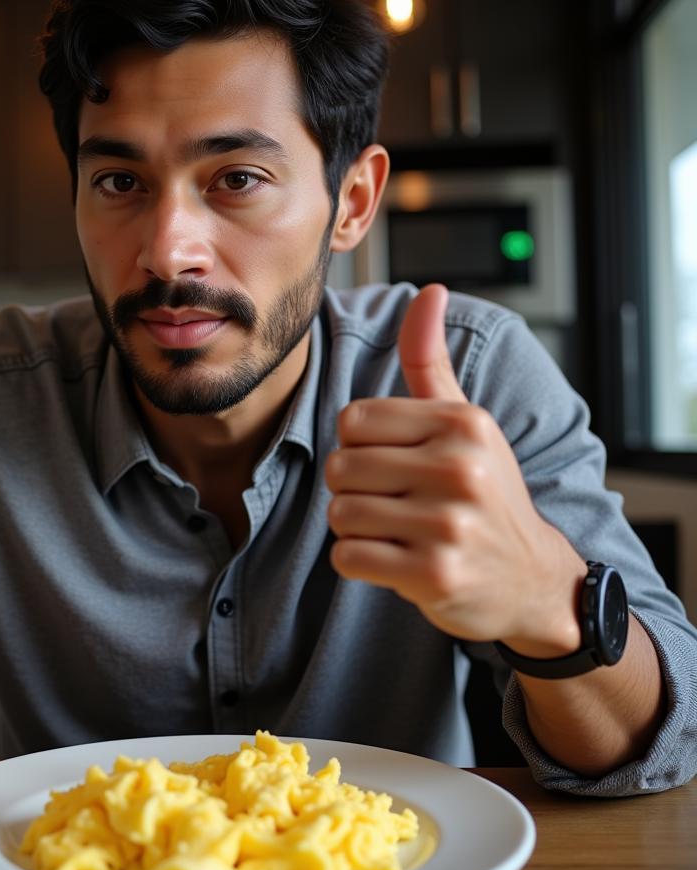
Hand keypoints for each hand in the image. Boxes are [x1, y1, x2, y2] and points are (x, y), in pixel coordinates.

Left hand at [326, 285, 585, 652]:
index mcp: (461, 423)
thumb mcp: (465, 422)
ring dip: (356, 528)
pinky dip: (359, 562)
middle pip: (340, 468)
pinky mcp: (435, 575)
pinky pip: (347, 557)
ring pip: (340, 513)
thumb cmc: (485, 491)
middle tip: (395, 504)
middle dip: (355, 490)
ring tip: (397, 531)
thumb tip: (428, 291)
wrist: (529, 577)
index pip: (351, 421)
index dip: (359, 447)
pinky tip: (396, 560)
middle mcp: (460, 469)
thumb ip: (431, 361)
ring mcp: (449, 525)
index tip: (393, 464)